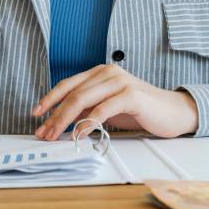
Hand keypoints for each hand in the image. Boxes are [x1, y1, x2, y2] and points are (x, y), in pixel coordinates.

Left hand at [31, 64, 198, 140]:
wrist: (173, 112)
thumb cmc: (140, 111)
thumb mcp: (108, 108)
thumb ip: (87, 109)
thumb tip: (60, 122)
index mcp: (100, 72)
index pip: (68, 84)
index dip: (49, 99)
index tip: (35, 115)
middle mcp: (108, 72)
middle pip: (72, 93)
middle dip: (54, 115)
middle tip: (43, 133)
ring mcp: (120, 81)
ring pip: (83, 99)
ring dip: (66, 120)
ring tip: (56, 135)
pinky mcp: (131, 95)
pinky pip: (103, 109)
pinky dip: (88, 123)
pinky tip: (80, 135)